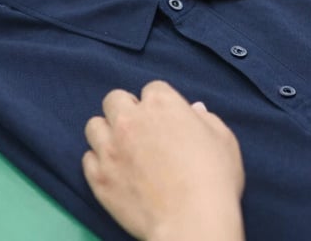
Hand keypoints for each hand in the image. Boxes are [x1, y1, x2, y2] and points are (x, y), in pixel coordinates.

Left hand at [83, 81, 244, 240]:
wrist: (192, 220)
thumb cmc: (214, 178)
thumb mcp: (223, 139)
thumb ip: (206, 119)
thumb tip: (194, 111)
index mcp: (162, 104)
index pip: (152, 88)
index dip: (160, 103)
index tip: (166, 119)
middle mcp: (130, 120)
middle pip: (115, 99)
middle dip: (126, 109)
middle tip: (140, 129)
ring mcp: (110, 148)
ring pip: (94, 126)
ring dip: (107, 133)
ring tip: (122, 148)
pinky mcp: (98, 177)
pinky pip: (87, 159)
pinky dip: (99, 162)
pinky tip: (115, 171)